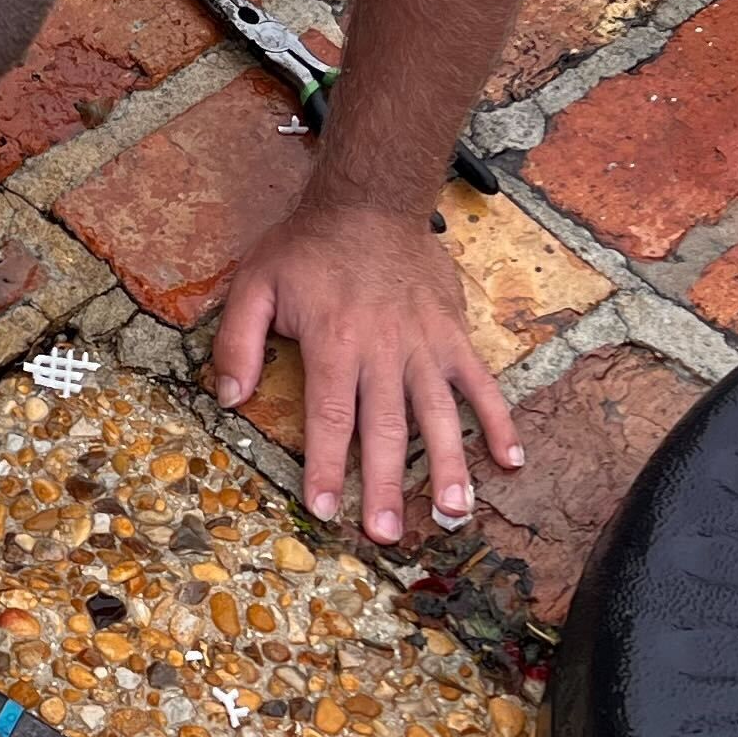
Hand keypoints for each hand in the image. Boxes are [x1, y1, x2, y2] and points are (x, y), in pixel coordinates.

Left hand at [209, 198, 524, 544]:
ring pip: (439, 414)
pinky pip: (481, 383)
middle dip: (386, 485)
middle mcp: (384, 350)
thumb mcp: (254, 284)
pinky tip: (510, 460)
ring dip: (449, 466)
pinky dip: (498, 420)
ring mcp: (425, 345)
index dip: (325, 466)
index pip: (329, 417)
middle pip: (386, 428)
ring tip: (452, 513)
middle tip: (386, 534)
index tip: (324, 509)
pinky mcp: (453, 335)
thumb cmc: (308, 248)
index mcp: (335, 342)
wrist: (371, 202)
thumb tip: (227, 398)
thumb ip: (237, 342)